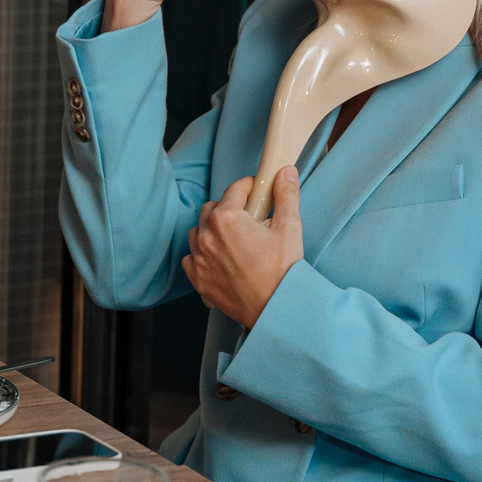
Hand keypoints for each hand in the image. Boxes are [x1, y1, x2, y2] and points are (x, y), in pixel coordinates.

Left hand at [182, 169, 302, 328]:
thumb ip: (286, 195)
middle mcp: (207, 236)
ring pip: (199, 232)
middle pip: (213, 208)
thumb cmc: (283, 271)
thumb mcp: (289, 227)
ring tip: (234, 238)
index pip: (235, 189)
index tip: (258, 191)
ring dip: (212, 230)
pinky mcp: (198, 279)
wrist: (277, 308)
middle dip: (230, 207)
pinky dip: (202, 255)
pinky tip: (220, 258)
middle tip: (250, 217)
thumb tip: (285, 173)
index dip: (249, 187)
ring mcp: (199, 259)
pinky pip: (191, 258)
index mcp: (227, 219)